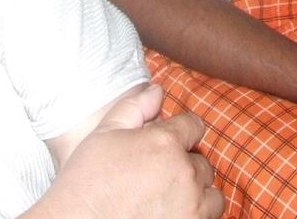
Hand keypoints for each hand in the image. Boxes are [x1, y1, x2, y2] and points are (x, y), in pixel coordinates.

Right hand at [41, 84, 222, 218]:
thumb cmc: (86, 181)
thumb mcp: (105, 133)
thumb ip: (135, 107)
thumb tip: (158, 90)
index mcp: (165, 142)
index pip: (194, 126)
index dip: (180, 133)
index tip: (165, 146)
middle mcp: (184, 172)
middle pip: (202, 162)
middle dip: (184, 165)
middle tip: (158, 176)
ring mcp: (191, 205)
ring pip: (210, 193)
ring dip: (196, 192)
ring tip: (169, 197)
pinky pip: (208, 217)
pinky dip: (196, 214)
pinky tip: (170, 211)